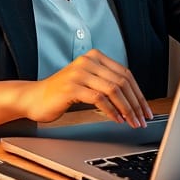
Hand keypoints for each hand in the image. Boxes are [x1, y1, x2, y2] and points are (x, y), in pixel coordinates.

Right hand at [19, 50, 153, 126]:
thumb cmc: (61, 93)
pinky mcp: (72, 87)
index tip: (145, 110)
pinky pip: (99, 99)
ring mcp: (79, 73)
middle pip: (122, 82)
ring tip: (131, 122)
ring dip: (126, 109)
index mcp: (95, 57)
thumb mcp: (87, 82)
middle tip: (142, 119)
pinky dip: (111, 111)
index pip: (125, 74)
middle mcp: (88, 61)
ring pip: (113, 90)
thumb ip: (107, 84)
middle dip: (135, 104)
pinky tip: (116, 120)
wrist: (34, 98)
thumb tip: (134, 100)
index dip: (138, 94)